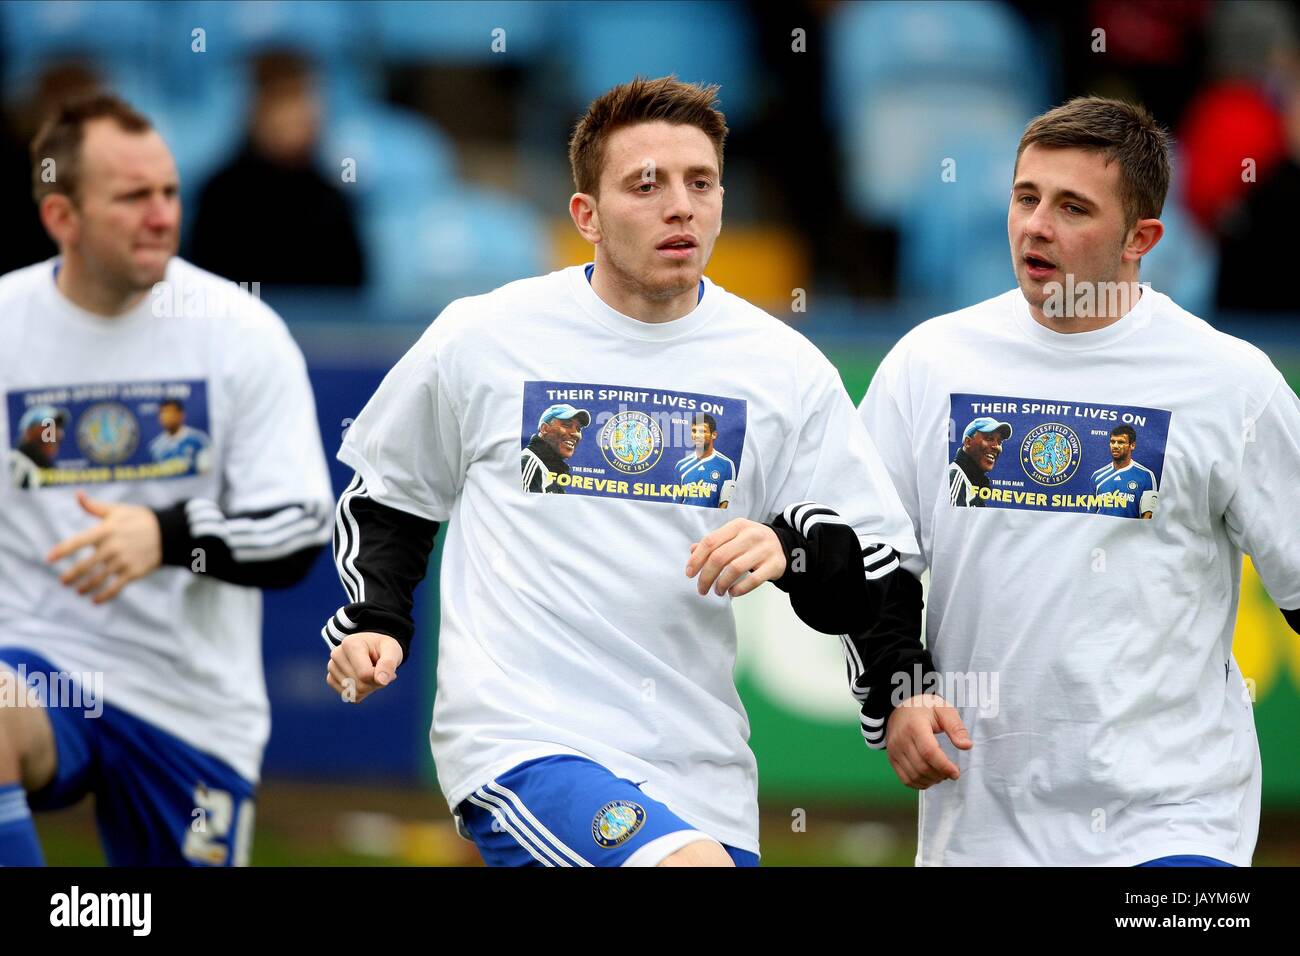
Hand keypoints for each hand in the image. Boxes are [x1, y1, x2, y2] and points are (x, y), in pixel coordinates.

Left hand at [46, 491, 162, 603]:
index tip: (50, 559)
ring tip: (78, 591)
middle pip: (85, 566)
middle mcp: (112, 547)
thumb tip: (77, 494)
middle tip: (63, 581)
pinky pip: (115, 588)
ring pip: (98, 579)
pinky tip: (95, 600)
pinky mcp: (133, 572)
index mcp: (105, 531)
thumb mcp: (118, 510)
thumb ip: (95, 507)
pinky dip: (103, 596)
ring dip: (85, 587)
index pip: (77, 542)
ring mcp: (122, 561)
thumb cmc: (140, 519)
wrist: (169, 532)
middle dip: (71, 575)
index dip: (62, 551)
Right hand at [327, 632, 403, 703]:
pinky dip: (361, 692)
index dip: (380, 676)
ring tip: (371, 672)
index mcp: (350, 644)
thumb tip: (382, 681)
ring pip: (354, 693)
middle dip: (375, 682)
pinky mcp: (331, 679)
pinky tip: (363, 678)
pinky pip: (350, 697)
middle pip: (360, 686)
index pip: (365, 674)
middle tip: (379, 669)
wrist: (373, 647)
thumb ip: (389, 663)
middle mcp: (337, 655)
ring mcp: (332, 667)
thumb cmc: (383, 648)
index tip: (385, 666)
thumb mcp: (392, 650)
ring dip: (369, 688)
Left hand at [685, 518, 786, 597]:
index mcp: (737, 526)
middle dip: (706, 576)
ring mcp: (763, 550)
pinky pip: (753, 580)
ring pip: (734, 569)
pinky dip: (739, 589)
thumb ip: (714, 543)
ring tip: (718, 591)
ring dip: (721, 584)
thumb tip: (692, 551)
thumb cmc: (752, 542)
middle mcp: (750, 535)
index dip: (696, 559)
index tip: (690, 574)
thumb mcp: (734, 536)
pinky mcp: (774, 564)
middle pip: (719, 557)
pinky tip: (732, 592)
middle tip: (701, 589)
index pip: (710, 541)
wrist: (784, 544)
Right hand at [885, 694, 972, 788]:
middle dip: (940, 774)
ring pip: (914, 775)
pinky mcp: (892, 758)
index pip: (929, 752)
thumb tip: (967, 746)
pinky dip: (920, 783)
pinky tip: (930, 778)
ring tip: (941, 774)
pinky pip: (905, 779)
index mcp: (915, 726)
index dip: (944, 766)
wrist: (900, 707)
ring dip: (932, 780)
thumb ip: (956, 727)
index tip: (956, 772)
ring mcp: (894, 750)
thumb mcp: (943, 710)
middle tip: (951, 772)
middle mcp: (901, 739)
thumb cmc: (924, 708)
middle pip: (922, 767)